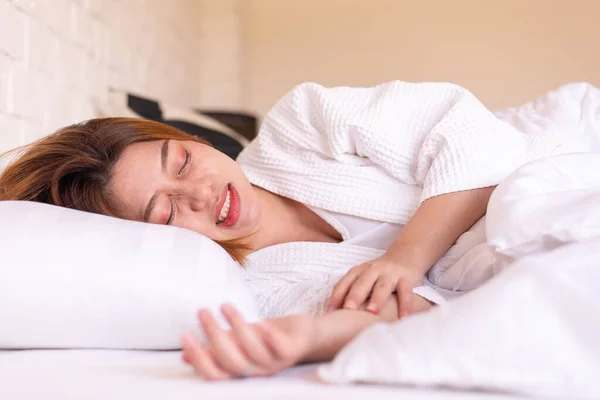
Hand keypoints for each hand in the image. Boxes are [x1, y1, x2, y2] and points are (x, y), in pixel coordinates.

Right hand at [181, 304, 316, 379]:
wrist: (303, 335)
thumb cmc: (266, 339)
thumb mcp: (237, 343)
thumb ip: (214, 349)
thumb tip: (185, 356)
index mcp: (240, 370)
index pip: (215, 374)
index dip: (199, 358)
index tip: (185, 335)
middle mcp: (256, 370)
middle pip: (232, 362)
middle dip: (214, 336)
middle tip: (202, 312)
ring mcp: (275, 362)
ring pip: (254, 352)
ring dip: (238, 327)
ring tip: (225, 305)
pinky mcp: (292, 350)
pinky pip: (282, 349)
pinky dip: (272, 338)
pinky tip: (262, 323)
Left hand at [326, 255, 423, 317]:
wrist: (405, 255)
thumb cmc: (380, 274)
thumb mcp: (364, 278)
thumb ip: (353, 292)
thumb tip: (336, 316)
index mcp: (358, 271)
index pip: (344, 284)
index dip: (336, 298)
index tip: (330, 313)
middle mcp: (372, 270)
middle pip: (361, 283)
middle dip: (354, 297)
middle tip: (348, 310)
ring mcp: (390, 273)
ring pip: (382, 286)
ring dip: (377, 299)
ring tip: (373, 312)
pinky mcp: (406, 277)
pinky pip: (405, 291)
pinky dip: (405, 304)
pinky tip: (403, 318)